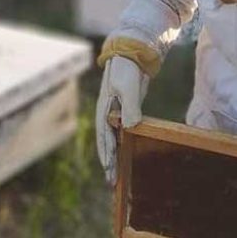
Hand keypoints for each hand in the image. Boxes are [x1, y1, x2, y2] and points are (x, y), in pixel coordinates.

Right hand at [95, 56, 147, 184]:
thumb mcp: (128, 88)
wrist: (132, 55)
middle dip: (109, 162)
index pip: (104, 137)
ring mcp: (116, 113)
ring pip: (114, 140)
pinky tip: (127, 155)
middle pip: (107, 142)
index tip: (109, 169)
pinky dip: (123, 145)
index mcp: (103, 110)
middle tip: (112, 182)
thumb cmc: (127, 70)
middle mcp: (107, 114)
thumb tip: (130, 126)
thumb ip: (130, 107)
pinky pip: (123, 132)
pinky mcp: (126, 111)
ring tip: (117, 175)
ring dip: (116, 156)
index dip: (106, 154)